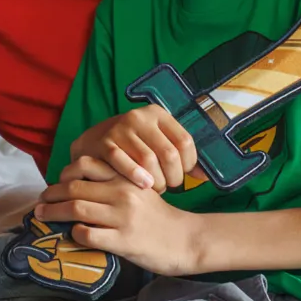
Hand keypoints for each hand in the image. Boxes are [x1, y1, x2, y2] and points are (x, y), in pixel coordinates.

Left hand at [37, 172, 197, 275]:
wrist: (184, 240)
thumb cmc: (157, 215)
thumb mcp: (140, 189)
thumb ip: (114, 182)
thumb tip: (77, 183)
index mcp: (126, 177)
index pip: (85, 165)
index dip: (63, 173)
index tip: (55, 183)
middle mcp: (122, 193)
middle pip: (74, 188)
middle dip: (50, 195)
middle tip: (40, 201)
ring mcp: (122, 217)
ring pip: (76, 209)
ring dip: (53, 213)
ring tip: (43, 215)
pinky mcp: (123, 241)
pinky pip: (88, 234)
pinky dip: (74, 233)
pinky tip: (71, 234)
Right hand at [67, 106, 197, 193]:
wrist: (94, 142)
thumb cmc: (134, 147)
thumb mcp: (157, 142)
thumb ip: (180, 156)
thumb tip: (206, 176)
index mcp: (158, 114)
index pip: (185, 140)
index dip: (189, 163)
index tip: (183, 173)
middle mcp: (140, 117)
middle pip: (169, 154)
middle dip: (173, 177)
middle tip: (169, 185)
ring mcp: (120, 128)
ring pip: (149, 161)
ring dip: (156, 182)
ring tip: (155, 187)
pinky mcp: (104, 142)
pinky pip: (123, 162)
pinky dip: (135, 176)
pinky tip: (143, 184)